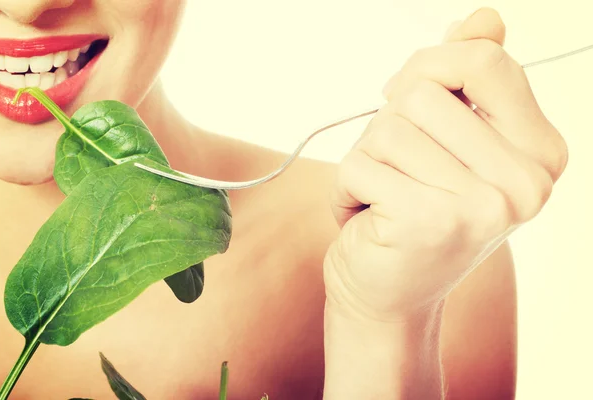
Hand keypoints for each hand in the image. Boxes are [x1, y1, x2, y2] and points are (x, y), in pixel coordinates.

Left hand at [324, 8, 567, 322]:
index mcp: (540, 152)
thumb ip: (469, 78)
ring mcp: (481, 205)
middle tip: (395, 167)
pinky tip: (366, 219)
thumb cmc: (415, 212)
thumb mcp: (448, 142)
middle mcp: (525, 181)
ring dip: (367, 159)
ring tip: (384, 197)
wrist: (390, 294)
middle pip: (424, 91)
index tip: (406, 97)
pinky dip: (346, 190)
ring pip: (387, 127)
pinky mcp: (428, 222)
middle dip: (390, 123)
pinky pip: (357, 165)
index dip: (429, 66)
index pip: (484, 60)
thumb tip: (481, 17)